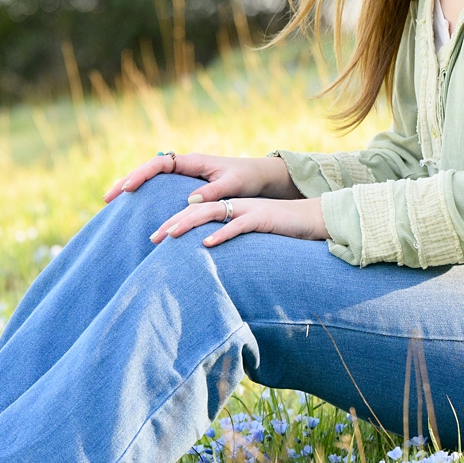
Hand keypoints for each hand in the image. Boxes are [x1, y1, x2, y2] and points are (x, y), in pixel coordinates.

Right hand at [104, 152, 299, 203]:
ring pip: (151, 179)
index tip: (128, 188)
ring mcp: (183, 175)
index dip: (142, 174)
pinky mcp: (185, 185)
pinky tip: (133, 209)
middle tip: (107, 198)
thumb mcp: (233, 186)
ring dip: (131, 188)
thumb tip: (190, 201)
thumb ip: (214, 192)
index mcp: (193, 161)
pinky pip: (159, 188)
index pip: (160, 163)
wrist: (258, 176)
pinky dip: (145, 196)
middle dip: (127, 181)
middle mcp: (185, 165)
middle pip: (148, 169)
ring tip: (111, 203)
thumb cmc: (247, 179)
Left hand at [151, 195, 327, 247]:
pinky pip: (239, 225)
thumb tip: (209, 256)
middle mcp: (234, 206)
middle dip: (173, 223)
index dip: (174, 222)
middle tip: (152, 237)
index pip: (195, 212)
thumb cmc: (279, 231)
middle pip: (196, 210)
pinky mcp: (263, 218)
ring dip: (190, 224)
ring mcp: (248, 210)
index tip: (154, 237)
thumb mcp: (250, 235)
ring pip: (213, 213)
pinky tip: (207, 243)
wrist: (311, 219)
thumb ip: (230, 240)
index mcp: (229, 209)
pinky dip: (222, 234)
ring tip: (171, 235)